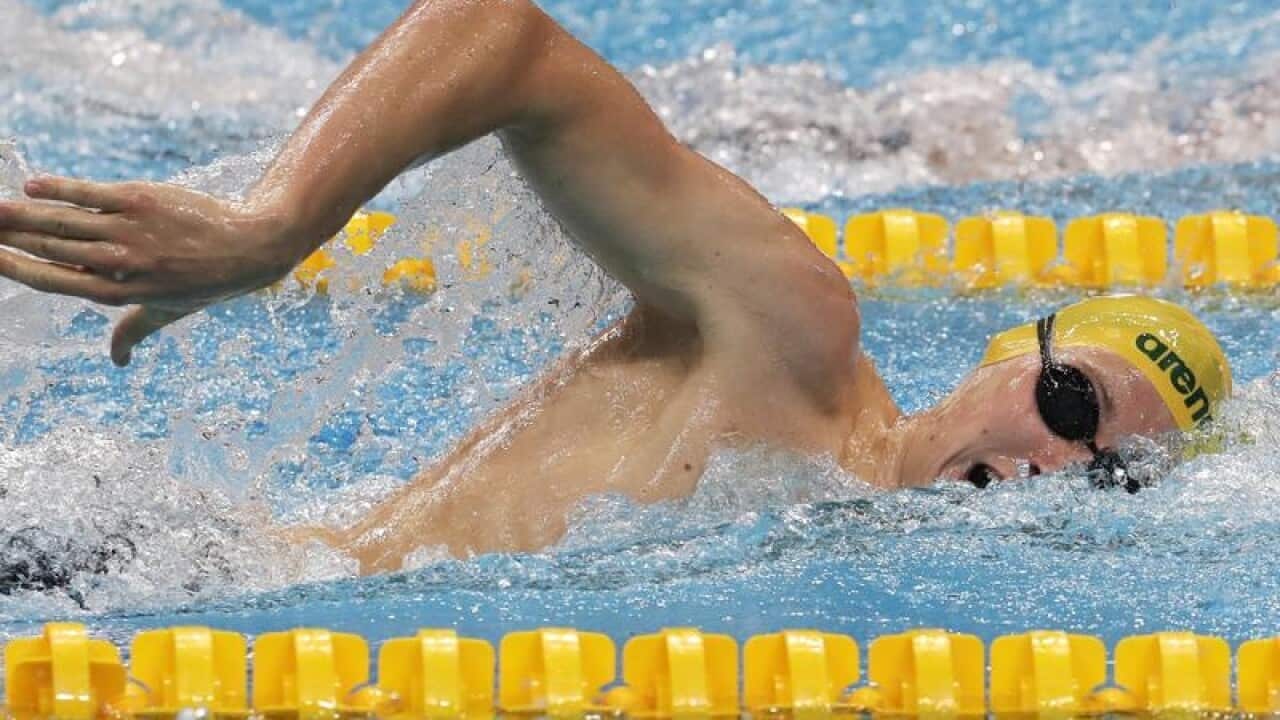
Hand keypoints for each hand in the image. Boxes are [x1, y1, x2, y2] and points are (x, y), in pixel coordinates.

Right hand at [0, 176, 299, 365]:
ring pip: (62, 220)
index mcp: (118, 293)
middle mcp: (120, 263)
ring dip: (21, 212)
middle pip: (49, 247)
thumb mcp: (170, 311)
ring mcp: (130, 230)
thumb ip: (134, 331)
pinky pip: (91, 194)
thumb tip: (118, 360)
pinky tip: (33, 185)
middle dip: (8, 236)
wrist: (250, 247)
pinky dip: (60, 189)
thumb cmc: (206, 281)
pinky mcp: (141, 199)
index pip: (53, 280)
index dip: (15, 268)